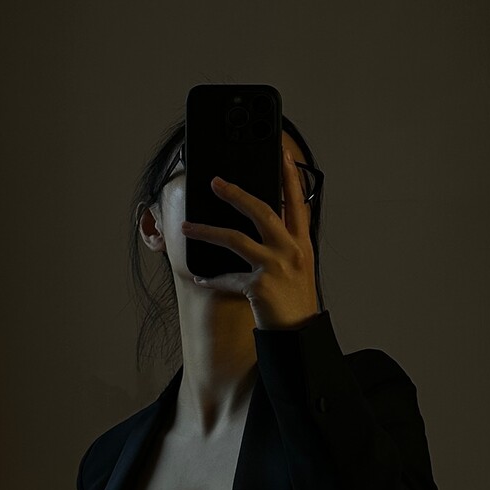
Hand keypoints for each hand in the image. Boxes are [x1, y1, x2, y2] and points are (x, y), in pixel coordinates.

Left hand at [180, 139, 319, 329]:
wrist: (299, 334)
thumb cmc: (296, 300)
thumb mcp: (300, 266)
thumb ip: (287, 242)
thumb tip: (268, 220)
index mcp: (302, 243)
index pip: (297, 203)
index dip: (290, 178)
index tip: (282, 155)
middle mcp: (291, 250)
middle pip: (262, 212)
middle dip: (236, 194)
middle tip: (215, 182)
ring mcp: (276, 267)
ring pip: (235, 239)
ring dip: (207, 231)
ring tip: (188, 227)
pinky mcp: (259, 286)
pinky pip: (228, 277)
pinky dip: (213, 278)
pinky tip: (201, 278)